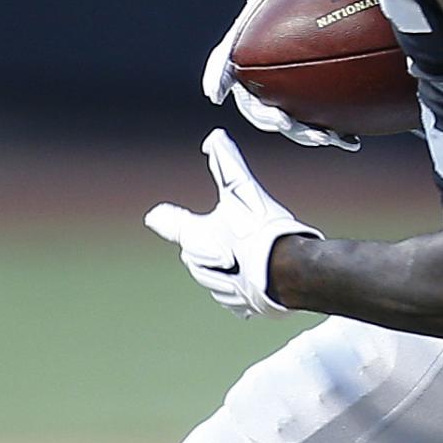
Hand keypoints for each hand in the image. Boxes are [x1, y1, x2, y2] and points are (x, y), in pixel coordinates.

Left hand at [144, 131, 322, 317]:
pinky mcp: (238, 305)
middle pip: (198, 250)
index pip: (170, 224)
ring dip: (230, 263)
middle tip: (238, 232)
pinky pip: (237, 292)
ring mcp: (218, 289)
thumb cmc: (259, 230)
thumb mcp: (242, 188)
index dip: (165, 217)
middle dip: (214, 242)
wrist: (287, 271)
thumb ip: (226, 162)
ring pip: (217, 272)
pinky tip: (261, 273)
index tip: (156, 215)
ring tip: (254, 253)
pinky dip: (245, 282)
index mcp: (193, 237)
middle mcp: (198, 266)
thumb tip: (214, 137)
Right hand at [202, 0, 361, 150]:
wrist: (312, 31)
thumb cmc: (282, 12)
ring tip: (324, 136)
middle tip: (283, 119)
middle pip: (257, 108)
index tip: (216, 92)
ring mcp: (284, 104)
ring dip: (305, 134)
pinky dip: (335, 135)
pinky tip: (351, 141)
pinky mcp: (309, 114)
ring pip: (290, 125)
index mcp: (241, 60)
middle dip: (270, 119)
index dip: (217, 77)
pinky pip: (319, 128)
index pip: (223, 66)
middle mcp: (258, 88)